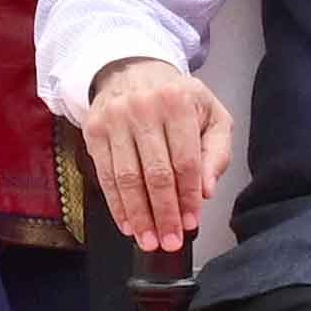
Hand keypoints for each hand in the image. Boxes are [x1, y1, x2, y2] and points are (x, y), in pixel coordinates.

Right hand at [69, 56, 231, 255]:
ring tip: (150, 241)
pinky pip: (105, 176)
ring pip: (127, 178)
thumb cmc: (177, 97)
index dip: (189, 197)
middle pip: (156, 173)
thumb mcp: (211, 113)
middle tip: (171, 241)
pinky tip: (128, 224)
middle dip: (164, 214)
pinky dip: (117, 205)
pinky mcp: (94, 130)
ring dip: (139, 216)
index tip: (192, 223)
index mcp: (178, 101)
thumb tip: (206, 190)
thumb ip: (217, 151)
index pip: (186, 160)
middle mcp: (143, 108)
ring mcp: (114, 119)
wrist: (132, 68)